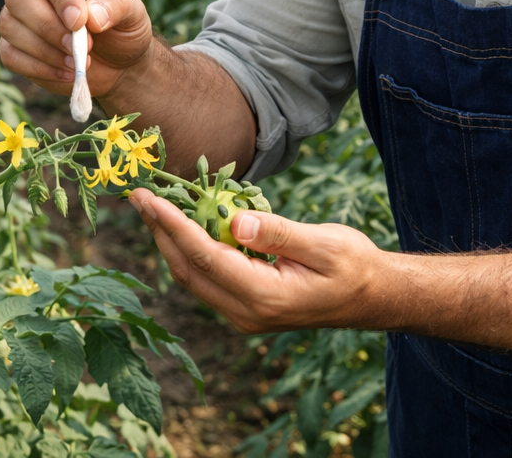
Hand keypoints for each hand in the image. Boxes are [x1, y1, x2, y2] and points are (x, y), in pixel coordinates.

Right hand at [0, 0, 156, 98]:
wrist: (117, 63)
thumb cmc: (121, 26)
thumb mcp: (132, 11)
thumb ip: (115, 6)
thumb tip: (92, 16)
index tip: (79, 21)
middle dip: (50, 27)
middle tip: (80, 47)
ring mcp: (17, 16)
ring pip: (10, 26)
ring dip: (46, 50)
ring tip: (77, 61)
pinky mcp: (13, 46)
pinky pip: (10, 55)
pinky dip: (40, 68)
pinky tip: (66, 72)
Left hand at [128, 188, 385, 333]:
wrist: (373, 297)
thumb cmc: (354, 266)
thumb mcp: (324, 243)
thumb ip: (278, 233)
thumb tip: (235, 220)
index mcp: (264, 297)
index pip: (206, 258)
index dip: (174, 227)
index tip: (151, 199)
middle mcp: (247, 313)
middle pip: (188, 270)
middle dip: (160, 232)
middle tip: (138, 196)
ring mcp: (244, 314)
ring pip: (192, 277)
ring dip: (169, 241)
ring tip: (151, 207)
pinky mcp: (245, 307)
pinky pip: (207, 278)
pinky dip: (189, 250)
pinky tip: (183, 225)